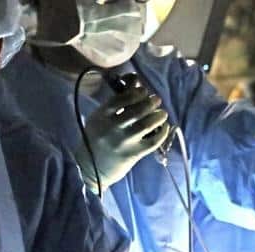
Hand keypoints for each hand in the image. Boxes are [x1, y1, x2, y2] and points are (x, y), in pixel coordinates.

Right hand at [75, 75, 170, 192]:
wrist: (90, 169)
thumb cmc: (96, 139)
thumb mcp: (99, 118)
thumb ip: (115, 101)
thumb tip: (135, 79)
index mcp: (101, 116)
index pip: (122, 98)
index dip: (137, 92)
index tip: (143, 91)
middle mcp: (111, 128)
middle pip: (138, 110)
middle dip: (151, 102)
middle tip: (156, 100)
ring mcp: (122, 142)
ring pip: (147, 124)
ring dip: (159, 116)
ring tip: (162, 114)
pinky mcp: (132, 154)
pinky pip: (153, 141)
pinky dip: (162, 132)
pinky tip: (163, 128)